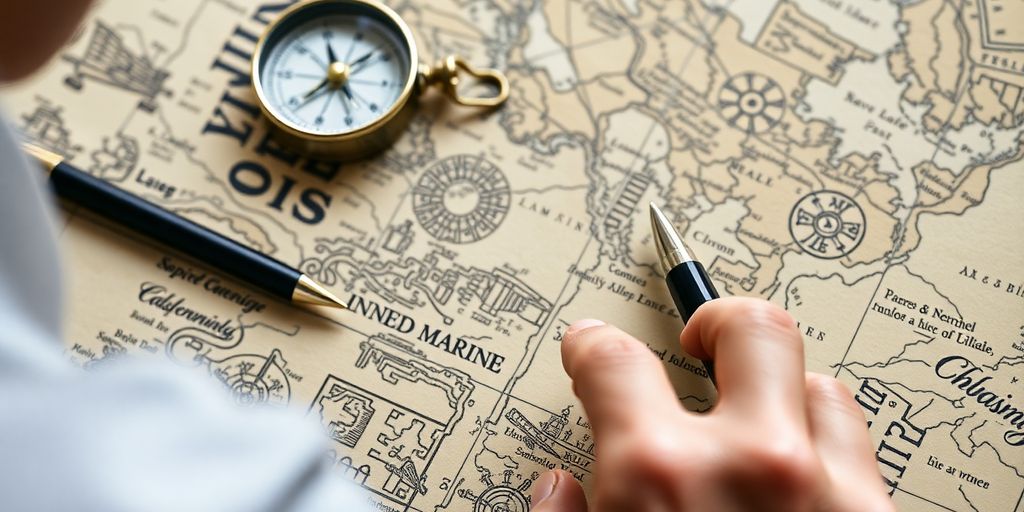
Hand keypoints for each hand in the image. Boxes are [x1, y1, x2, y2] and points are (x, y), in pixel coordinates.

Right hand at [531, 297, 893, 511]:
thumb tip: (559, 490)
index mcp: (659, 477)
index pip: (614, 362)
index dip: (592, 344)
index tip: (591, 344)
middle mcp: (754, 468)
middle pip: (748, 326)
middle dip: (716, 318)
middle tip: (697, 336)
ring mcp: (831, 495)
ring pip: (821, 385)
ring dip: (781, 392)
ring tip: (754, 415)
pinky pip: (861, 456)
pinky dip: (824, 451)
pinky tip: (798, 474)